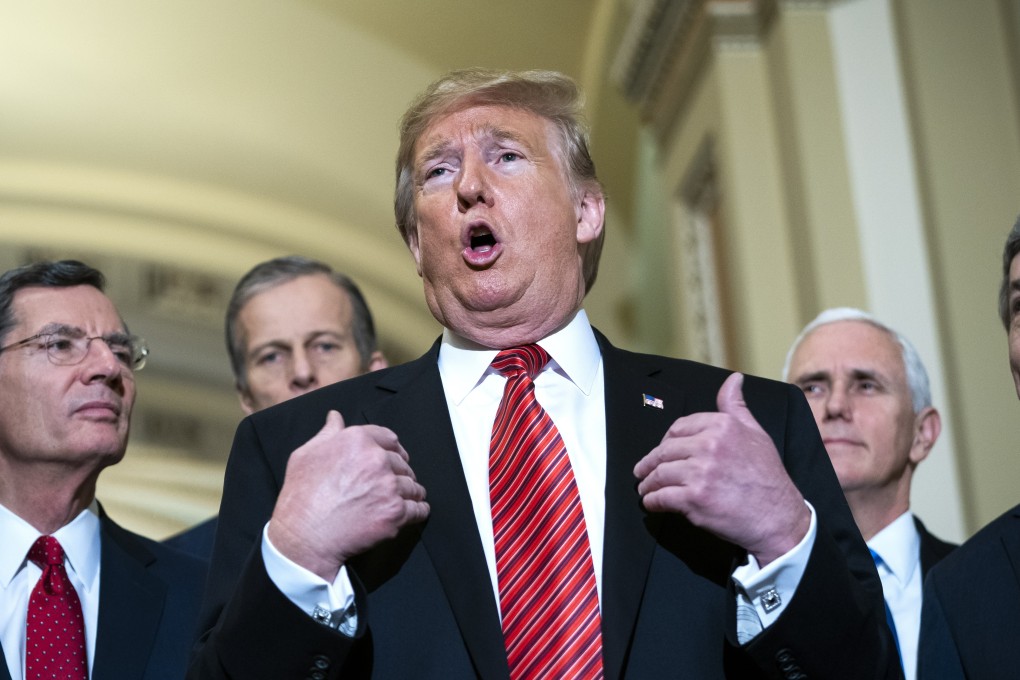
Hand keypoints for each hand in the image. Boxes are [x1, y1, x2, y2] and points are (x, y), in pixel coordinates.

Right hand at [268, 410, 429, 580]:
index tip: (397, 455)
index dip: (393, 447)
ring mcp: (388, 487)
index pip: (388, 438)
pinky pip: (418, 509)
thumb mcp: (305, 455)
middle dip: (401, 471)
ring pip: (412, 485)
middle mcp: (376, 460)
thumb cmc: (301, 498)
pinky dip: (419, 510)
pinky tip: (417, 510)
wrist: (305, 537)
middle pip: (402, 463)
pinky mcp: (396, 512)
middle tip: (397, 481)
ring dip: (412, 491)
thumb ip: (327, 434)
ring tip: (409, 496)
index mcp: (357, 441)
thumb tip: (335, 418)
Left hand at [634, 372, 809, 565]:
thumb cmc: (768, 477)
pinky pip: (662, 497)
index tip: (661, 450)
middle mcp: (709, 446)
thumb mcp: (756, 433)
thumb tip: (734, 380)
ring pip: (660, 474)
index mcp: (722, 426)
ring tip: (646, 488)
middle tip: (642, 471)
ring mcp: (700, 473)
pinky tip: (652, 503)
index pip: (679, 427)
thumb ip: (736, 406)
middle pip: (665, 451)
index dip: (666, 440)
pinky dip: (652, 501)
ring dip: (648, 483)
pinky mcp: (695, 499)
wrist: (778, 517)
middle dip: (650, 463)